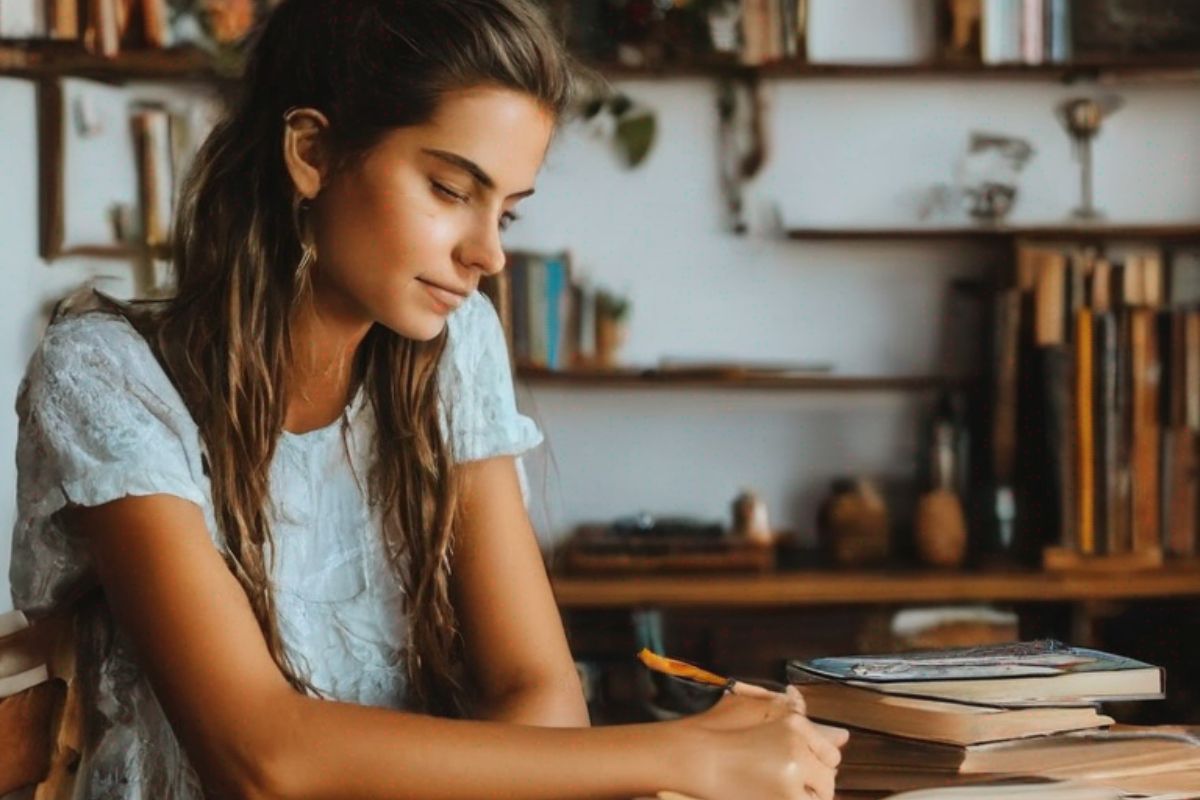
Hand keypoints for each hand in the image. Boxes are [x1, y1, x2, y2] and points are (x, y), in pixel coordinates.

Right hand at [678, 686, 848, 799]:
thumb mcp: (761, 712)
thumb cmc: (718, 730)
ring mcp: (791, 777)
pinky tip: (770, 793)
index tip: (799, 769)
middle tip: (784, 782)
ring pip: (820, 796)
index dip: (817, 764)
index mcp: (795, 724)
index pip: (830, 754)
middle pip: (829, 777)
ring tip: (777, 788)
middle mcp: (798, 748)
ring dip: (805, 795)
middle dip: (814, 783)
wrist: (691, 756)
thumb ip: (804, 725)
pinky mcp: (782, 799)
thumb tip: (843, 736)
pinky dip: (795, 798)